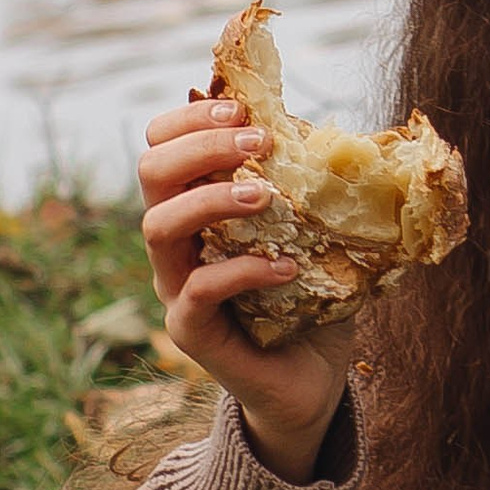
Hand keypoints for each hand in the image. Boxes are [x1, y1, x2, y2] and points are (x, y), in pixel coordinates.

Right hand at [138, 98, 352, 481]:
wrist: (312, 382)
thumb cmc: (311, 299)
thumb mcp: (313, 231)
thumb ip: (310, 186)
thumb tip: (338, 132)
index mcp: (195, 209)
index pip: (162, 148)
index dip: (190, 119)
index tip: (240, 107)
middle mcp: (176, 244)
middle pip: (151, 174)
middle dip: (201, 146)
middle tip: (256, 139)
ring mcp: (176, 288)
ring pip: (159, 227)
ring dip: (211, 199)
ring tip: (265, 196)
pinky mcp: (191, 331)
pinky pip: (198, 290)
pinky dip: (244, 270)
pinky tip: (287, 266)